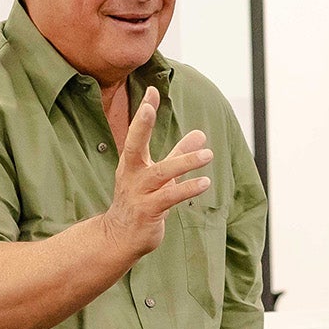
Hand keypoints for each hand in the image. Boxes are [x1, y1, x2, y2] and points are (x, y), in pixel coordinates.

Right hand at [103, 88, 212, 257]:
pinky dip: (187, 189)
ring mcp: (138, 194)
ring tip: (208, 155)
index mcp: (133, 163)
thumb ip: (179, 153)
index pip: (137, 133)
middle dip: (140, 126)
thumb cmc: (141, 202)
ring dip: (184, 163)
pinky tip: (205, 183)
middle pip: (134, 146)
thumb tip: (201, 134)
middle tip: (148, 107)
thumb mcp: (161, 175)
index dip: (144, 112)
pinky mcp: (148, 212)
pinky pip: (169, 198)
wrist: (120, 238)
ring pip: (160, 174)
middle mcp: (132, 175)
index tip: (151, 91)